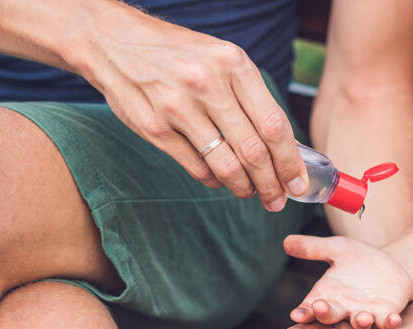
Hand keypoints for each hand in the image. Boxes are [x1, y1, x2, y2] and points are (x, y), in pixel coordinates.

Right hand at [78, 4, 307, 210]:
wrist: (115, 42)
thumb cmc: (181, 55)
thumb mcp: (223, 60)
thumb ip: (252, 98)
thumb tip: (286, 147)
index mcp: (233, 64)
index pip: (274, 125)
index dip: (289, 161)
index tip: (297, 182)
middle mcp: (207, 84)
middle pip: (253, 151)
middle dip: (272, 184)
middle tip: (278, 200)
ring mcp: (177, 107)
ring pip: (226, 165)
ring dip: (244, 188)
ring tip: (251, 193)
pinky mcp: (154, 128)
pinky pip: (196, 168)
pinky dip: (214, 180)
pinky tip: (221, 180)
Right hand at [284, 235, 412, 328]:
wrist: (388, 265)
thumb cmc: (356, 258)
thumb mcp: (337, 248)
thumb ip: (313, 248)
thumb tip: (286, 241)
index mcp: (324, 298)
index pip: (309, 309)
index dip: (303, 313)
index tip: (296, 314)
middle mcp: (341, 312)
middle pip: (330, 319)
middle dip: (325, 316)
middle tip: (320, 310)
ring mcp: (363, 316)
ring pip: (359, 324)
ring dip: (360, 322)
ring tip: (362, 317)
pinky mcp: (386, 316)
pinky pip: (386, 323)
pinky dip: (389, 322)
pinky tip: (393, 319)